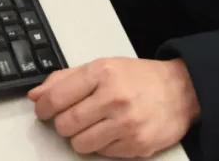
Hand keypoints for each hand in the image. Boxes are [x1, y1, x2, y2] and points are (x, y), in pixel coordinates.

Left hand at [28, 58, 199, 157]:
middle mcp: (114, 98)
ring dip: (81, 137)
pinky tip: (112, 131)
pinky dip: (102, 145)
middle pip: (65, 124)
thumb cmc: (140, 78)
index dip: (44, 108)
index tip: (44, 110)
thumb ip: (66, 79)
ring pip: (80, 144)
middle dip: (63, 124)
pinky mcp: (136, 145)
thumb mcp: (103, 66)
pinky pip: (102, 154)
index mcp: (103, 73)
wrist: (181, 91)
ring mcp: (126, 124)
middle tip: (72, 117)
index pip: (56, 97)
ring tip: (94, 124)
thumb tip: (37, 95)